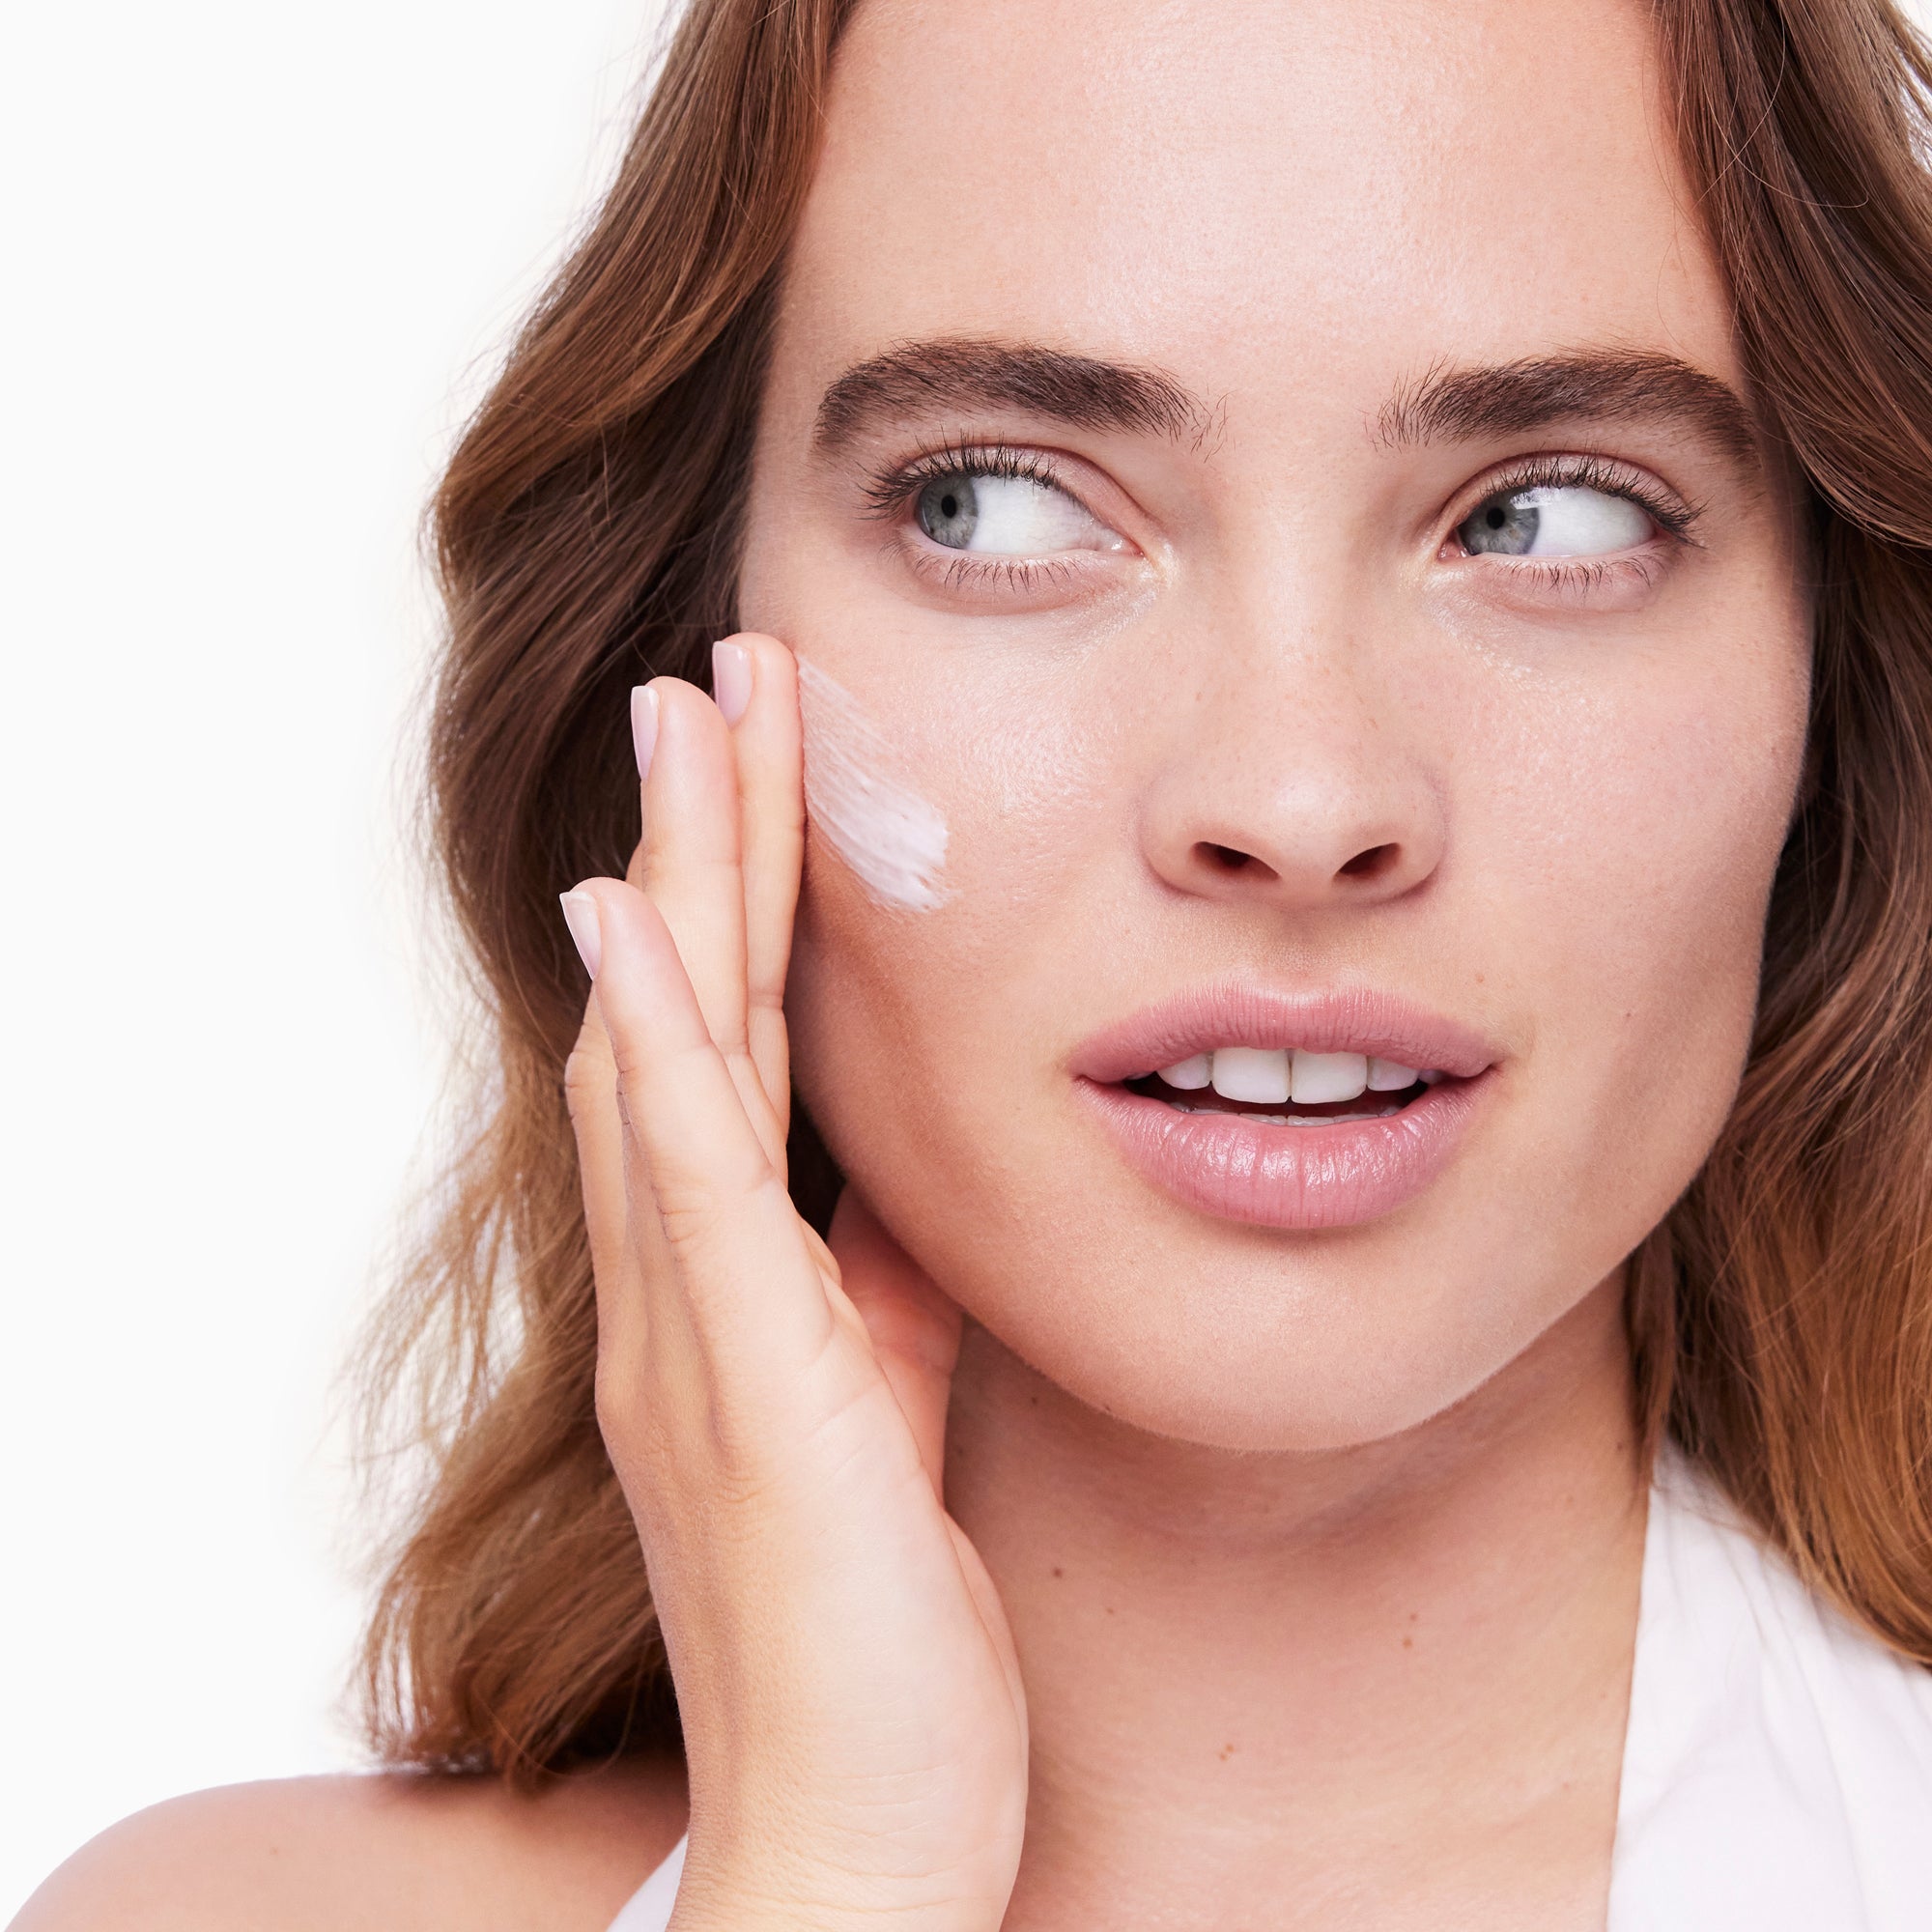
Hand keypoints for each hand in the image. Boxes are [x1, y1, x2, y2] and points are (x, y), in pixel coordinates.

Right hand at [559, 636, 1026, 1931]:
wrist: (857, 1832)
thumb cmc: (874, 1635)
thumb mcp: (883, 1417)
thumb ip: (869, 1297)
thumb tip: (891, 1195)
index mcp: (727, 1291)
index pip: (717, 1050)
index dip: (732, 902)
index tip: (761, 768)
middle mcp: (683, 1291)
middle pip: (680, 1014)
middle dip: (704, 837)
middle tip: (716, 679)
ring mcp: (694, 1332)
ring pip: (673, 1056)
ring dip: (683, 879)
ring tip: (693, 721)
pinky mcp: (740, 1386)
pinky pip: (686, 1185)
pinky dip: (653, 1043)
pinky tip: (636, 923)